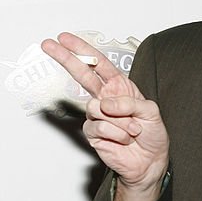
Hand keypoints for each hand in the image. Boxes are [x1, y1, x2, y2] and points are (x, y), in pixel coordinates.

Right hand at [41, 32, 168, 188]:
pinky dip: (116, 133)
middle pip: (82, 74)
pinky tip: (124, 139)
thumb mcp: (151, 112)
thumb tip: (104, 104)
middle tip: (49, 45)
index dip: (82, 50)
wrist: (150, 161)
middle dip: (66, 58)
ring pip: (95, 108)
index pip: (99, 64)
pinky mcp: (93, 133)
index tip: (64, 38)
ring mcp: (97, 116)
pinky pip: (99, 127)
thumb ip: (130, 103)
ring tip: (133, 130)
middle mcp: (105, 99)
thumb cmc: (152, 134)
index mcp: (119, 88)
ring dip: (119, 120)